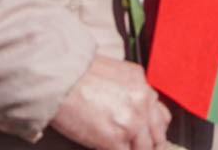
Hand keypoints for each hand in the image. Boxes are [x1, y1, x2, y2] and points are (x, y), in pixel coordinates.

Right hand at [49, 55, 171, 149]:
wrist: (59, 80)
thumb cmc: (76, 76)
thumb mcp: (113, 75)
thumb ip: (128, 93)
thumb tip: (129, 109)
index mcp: (141, 85)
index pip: (159, 114)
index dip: (152, 128)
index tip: (147, 135)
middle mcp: (142, 102)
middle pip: (158, 133)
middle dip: (149, 143)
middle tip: (138, 147)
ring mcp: (131, 122)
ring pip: (145, 148)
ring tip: (124, 148)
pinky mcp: (115, 139)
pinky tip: (109, 149)